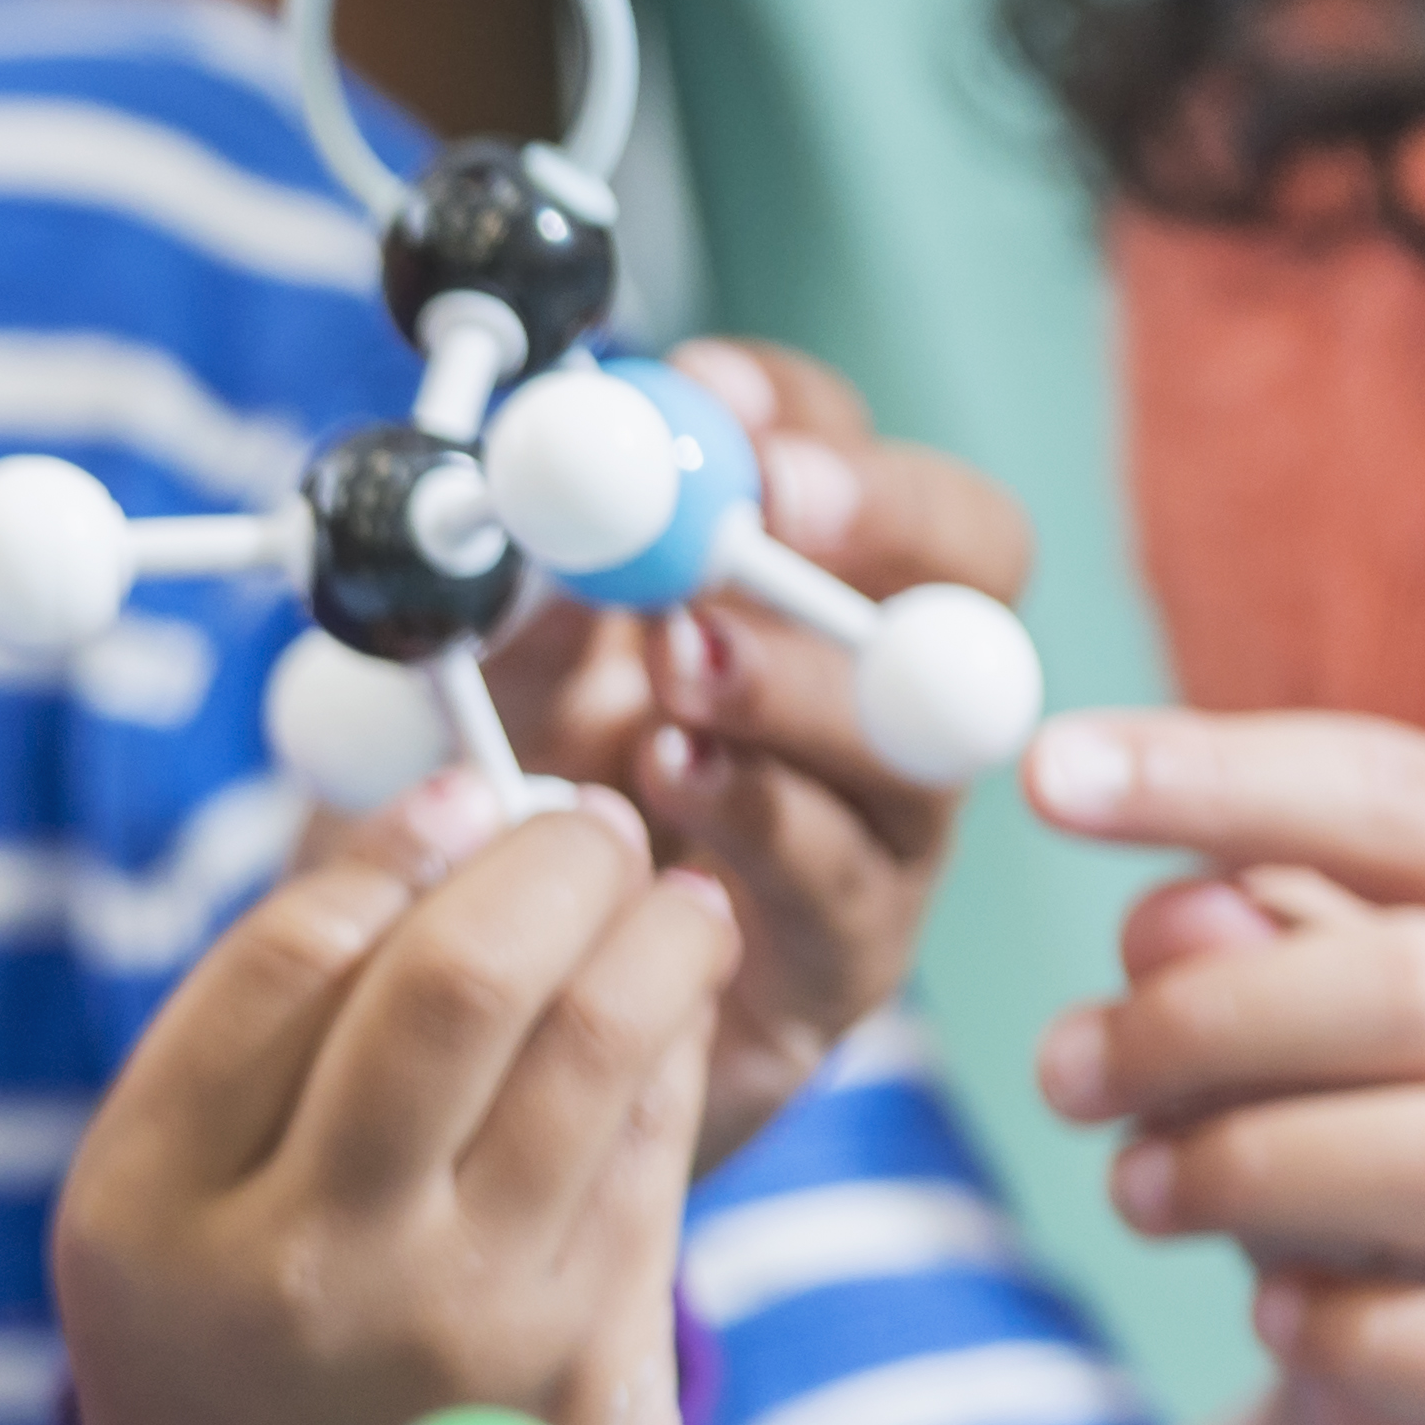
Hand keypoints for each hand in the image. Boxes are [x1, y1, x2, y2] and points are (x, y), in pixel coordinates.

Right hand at [54, 796, 719, 1424]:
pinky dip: (673, 1061)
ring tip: (668, 904)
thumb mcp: (176, 1236)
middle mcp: (287, 1264)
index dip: (405, 837)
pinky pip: (651, 1154)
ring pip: (594, 1044)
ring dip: (656, 934)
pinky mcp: (582, 1375)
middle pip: (455, 975)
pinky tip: (665, 1035)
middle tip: (598, 825)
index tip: (472, 787)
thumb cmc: (234, 1406)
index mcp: (141, 1211)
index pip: (291, 951)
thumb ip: (273, 1045)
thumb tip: (431, 815)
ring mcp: (448, 1324)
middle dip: (555, 857)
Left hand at [490, 341, 1032, 1164]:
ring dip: (807, 680)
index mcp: (768, 582)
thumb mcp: (470, 676)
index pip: (836, 452)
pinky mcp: (848, 950)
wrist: (455, 1028)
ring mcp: (878, 816)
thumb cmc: (473, 820)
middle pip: (969, 561)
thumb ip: (515, 586)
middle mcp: (859, 682)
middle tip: (771, 511)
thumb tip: (529, 480)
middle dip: (883, 520)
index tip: (707, 396)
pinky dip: (765, 820)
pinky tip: (670, 791)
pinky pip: (854, 874)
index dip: (792, 413)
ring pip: (932, 721)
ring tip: (685, 673)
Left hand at [1030, 704, 1424, 1424]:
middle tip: (1062, 1069)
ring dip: (1243, 1170)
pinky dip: (1340, 1329)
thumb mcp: (1292, 1043)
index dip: (1223, 776)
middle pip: (1419, 984)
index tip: (1044, 771)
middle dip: (1198, 1020)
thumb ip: (1248, 954)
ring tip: (1134, 1188)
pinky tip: (1277, 1317)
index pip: (1412, 799)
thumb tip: (1174, 904)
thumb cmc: (1372, 1169)